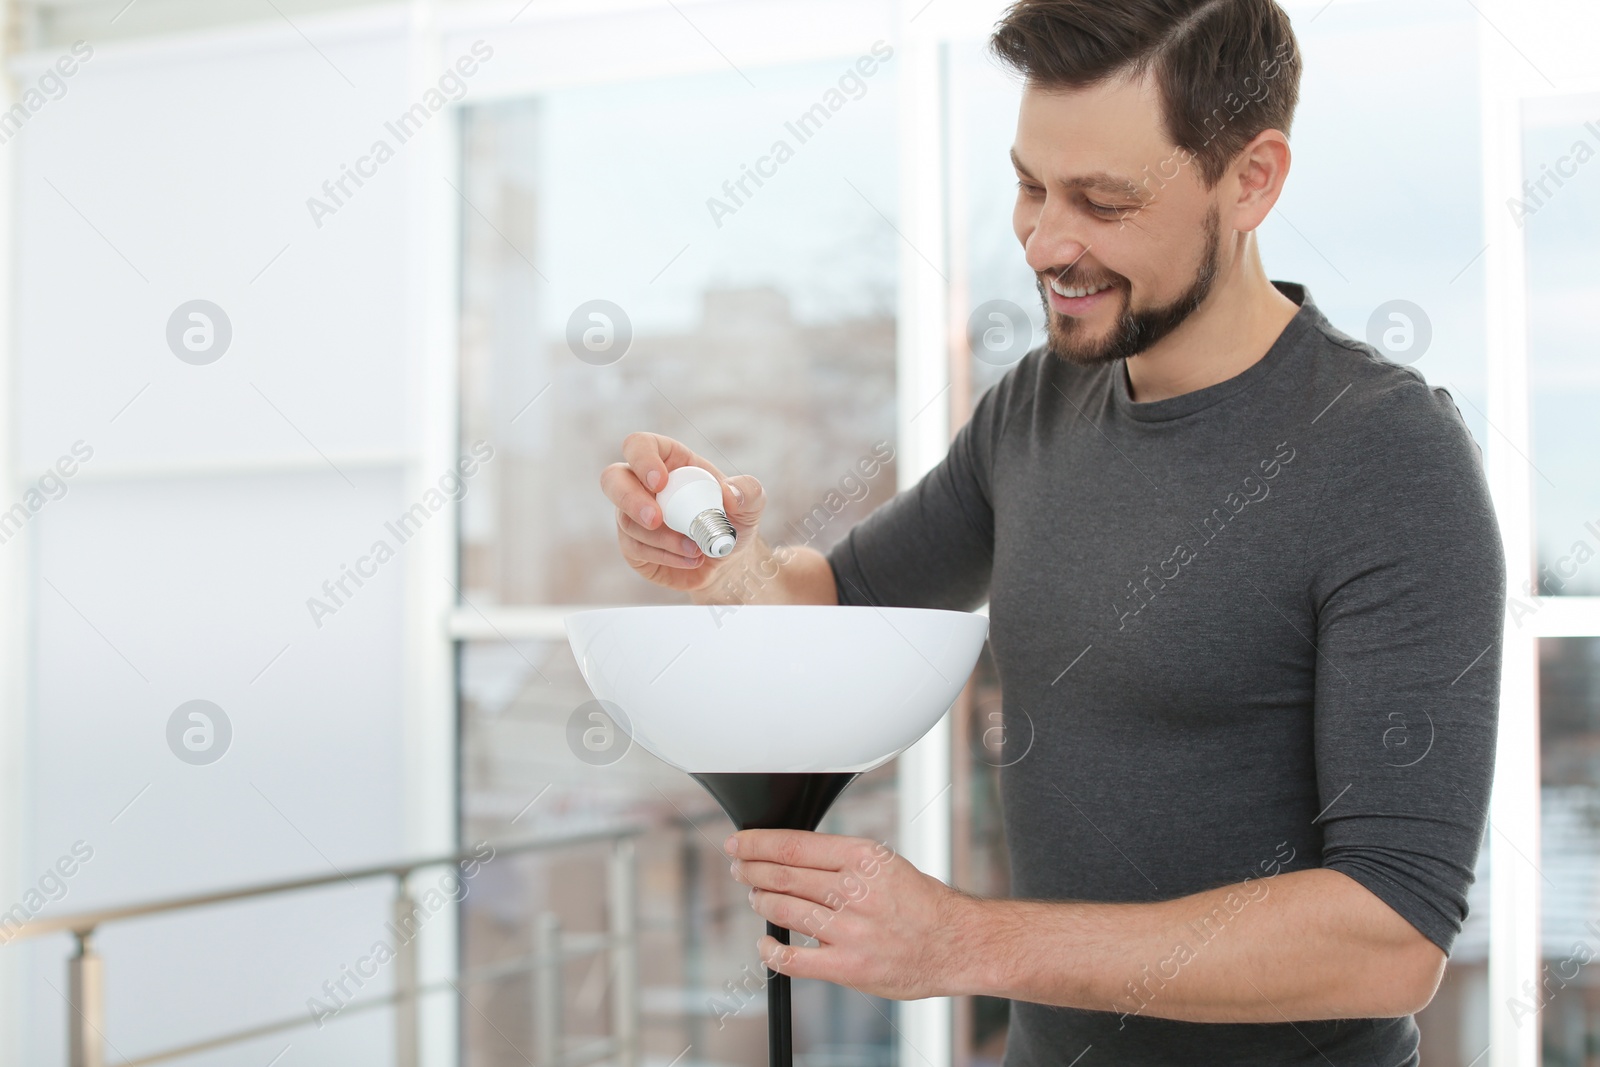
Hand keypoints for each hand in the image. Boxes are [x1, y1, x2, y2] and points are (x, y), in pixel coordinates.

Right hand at [600, 432, 765, 592]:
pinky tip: (691, 559)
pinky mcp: (632, 546)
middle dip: (629, 498)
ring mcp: (632, 516)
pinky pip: (635, 549)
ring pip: (627, 521)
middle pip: (612, 479)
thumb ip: (748, 491)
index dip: (642, 458)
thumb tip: (729, 494)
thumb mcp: (752, 503)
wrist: (728, 561)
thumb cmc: (734, 521)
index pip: (638, 445)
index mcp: (667, 461)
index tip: (660, 482)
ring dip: (661, 538)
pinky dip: (664, 556)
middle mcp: (642, 485)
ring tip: (696, 548)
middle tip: (655, 518)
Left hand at [724, 829, 978, 999]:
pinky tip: (765, 943)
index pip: (794, 845)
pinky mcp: (848, 965)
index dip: (757, 844)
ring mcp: (850, 930)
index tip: (738, 843)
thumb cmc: (922, 904)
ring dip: (762, 902)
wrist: (957, 944)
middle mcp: (855, 891)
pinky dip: (771, 951)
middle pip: (783, 875)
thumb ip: (842, 862)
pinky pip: (794, 960)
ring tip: (756, 897)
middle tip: (740, 868)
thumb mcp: (886, 865)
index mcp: (864, 859)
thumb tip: (793, 857)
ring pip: (784, 911)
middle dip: (752, 869)